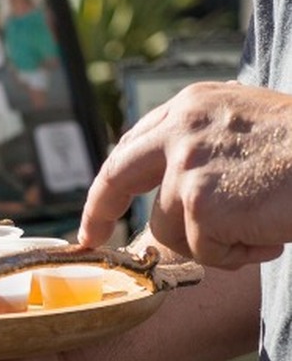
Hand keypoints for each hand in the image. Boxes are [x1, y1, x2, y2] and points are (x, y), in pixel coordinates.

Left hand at [79, 81, 291, 267]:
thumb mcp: (246, 128)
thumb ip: (201, 148)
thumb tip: (167, 190)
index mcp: (189, 108)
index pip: (132, 147)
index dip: (112, 181)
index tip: (98, 206)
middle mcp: (178, 131)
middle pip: (116, 176)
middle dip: (98, 211)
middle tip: (89, 239)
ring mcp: (185, 166)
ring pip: (169, 229)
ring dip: (213, 240)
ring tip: (261, 223)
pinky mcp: (199, 203)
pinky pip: (205, 250)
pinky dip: (240, 252)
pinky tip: (270, 229)